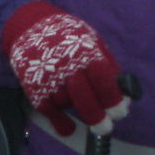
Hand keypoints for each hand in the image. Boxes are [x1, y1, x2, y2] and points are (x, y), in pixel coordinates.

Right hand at [1, 0, 128, 135]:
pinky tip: (68, 128)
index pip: (102, 79)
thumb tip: (124, 94)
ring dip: (77, 109)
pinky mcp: (33, 87)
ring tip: (83, 106)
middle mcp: (66, 65)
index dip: (112, 99)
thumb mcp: (92, 41)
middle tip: (105, 128)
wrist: (30, 26)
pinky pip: (48, 111)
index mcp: (85, 51)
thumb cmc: (69, 37)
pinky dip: (59, 122)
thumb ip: (108, 66)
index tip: (120, 114)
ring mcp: (48, 77)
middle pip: (83, 97)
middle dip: (96, 116)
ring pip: (67, 104)